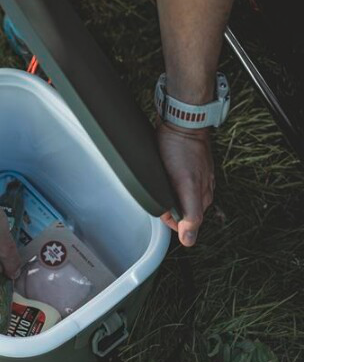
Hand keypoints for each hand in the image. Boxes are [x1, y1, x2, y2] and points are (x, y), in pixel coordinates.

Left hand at [156, 122, 214, 246]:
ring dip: (166, 192)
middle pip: (180, 209)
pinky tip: (163, 172)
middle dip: (167, 205)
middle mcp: (202, 189)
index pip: (184, 222)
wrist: (182, 120)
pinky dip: (168, 180)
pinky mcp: (188, 164)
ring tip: (159, 179)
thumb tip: (189, 241)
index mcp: (202, 198)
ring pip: (178, 194)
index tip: (160, 207)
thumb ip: (191, 214)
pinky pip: (176, 180)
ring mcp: (196, 176)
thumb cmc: (182, 150)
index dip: (168, 218)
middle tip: (158, 190)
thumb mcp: (186, 185)